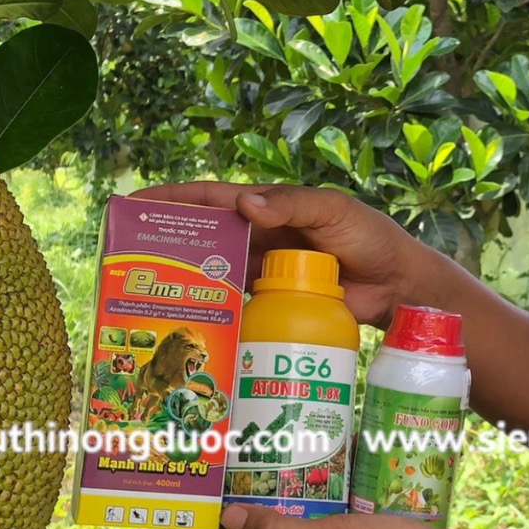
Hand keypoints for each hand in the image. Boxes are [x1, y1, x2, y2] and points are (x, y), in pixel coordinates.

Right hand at [134, 180, 426, 327]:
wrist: (398, 286)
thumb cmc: (369, 237)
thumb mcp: (332, 211)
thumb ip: (291, 204)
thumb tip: (244, 202)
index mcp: (266, 208)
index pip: (209, 200)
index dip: (170, 201)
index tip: (131, 206)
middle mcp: (257, 239)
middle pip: (204, 241)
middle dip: (168, 247)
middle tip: (130, 262)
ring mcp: (263, 274)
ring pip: (216, 277)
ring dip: (187, 285)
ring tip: (151, 299)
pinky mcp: (273, 305)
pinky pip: (238, 308)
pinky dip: (217, 314)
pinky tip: (194, 327)